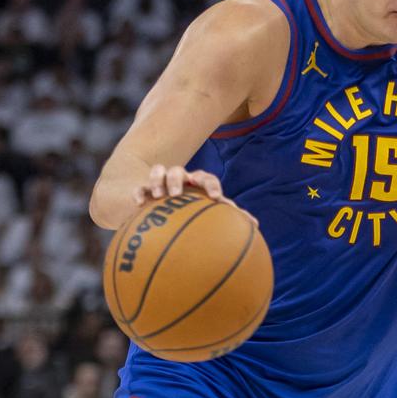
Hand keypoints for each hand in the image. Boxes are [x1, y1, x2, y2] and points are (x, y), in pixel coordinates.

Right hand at [133, 165, 257, 225]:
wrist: (164, 202)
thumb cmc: (192, 208)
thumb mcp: (208, 211)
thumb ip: (229, 217)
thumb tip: (256, 226)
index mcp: (198, 183)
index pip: (207, 178)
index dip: (212, 185)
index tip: (216, 198)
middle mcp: (180, 179)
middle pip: (179, 171)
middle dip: (178, 179)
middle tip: (178, 194)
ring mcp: (161, 182)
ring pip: (159, 171)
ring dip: (158, 181)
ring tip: (160, 196)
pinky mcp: (144, 190)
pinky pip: (140, 188)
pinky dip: (140, 193)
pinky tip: (139, 204)